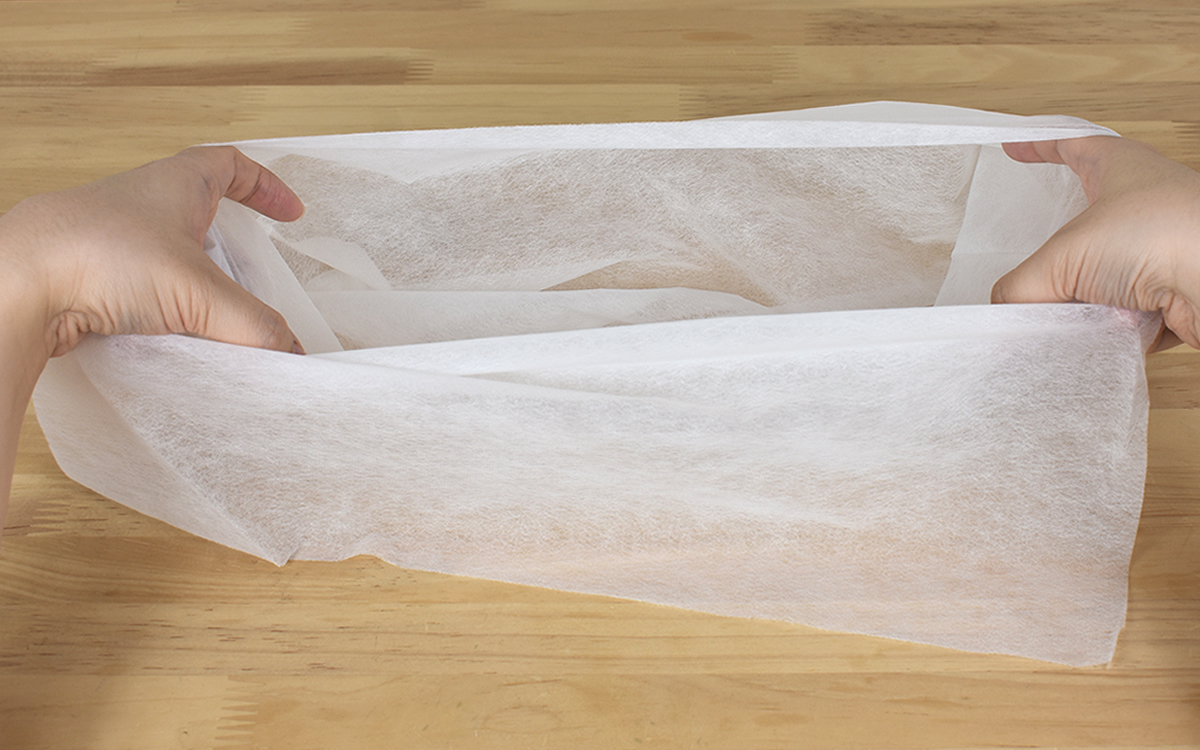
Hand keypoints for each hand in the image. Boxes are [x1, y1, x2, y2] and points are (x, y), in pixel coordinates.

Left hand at [0, 146, 303, 525]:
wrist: (18, 285)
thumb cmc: (97, 256)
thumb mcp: (199, 292)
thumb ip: (253, 324)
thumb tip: (289, 351)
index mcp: (175, 185)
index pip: (231, 166)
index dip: (266, 186)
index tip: (291, 213)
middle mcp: (141, 205)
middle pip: (199, 211)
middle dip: (230, 239)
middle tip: (255, 269)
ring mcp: (112, 240)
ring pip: (167, 253)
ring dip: (197, 280)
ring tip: (219, 313)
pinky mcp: (90, 277)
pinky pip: (141, 289)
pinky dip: (165, 308)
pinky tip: (175, 335)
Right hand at [991, 136, 1199, 350]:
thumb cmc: (1169, 236)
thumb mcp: (1065, 257)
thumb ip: (1020, 286)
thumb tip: (1005, 307)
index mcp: (1123, 168)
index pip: (1071, 146)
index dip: (1038, 147)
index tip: (1014, 150)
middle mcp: (1146, 205)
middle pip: (1081, 226)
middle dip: (1054, 252)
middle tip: (1030, 265)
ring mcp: (1160, 250)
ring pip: (1099, 276)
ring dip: (1080, 298)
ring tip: (1068, 310)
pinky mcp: (1171, 294)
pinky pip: (1121, 313)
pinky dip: (1107, 326)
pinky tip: (1101, 330)